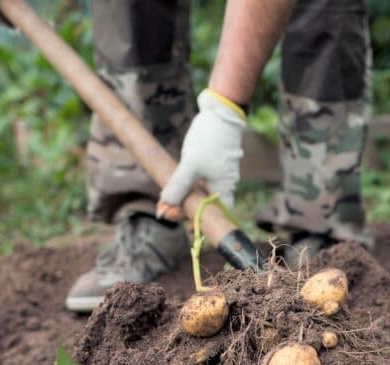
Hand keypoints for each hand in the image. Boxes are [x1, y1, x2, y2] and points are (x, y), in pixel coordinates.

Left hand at [157, 90, 245, 220]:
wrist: (218, 113)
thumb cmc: (210, 140)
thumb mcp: (191, 165)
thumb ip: (179, 186)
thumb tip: (166, 205)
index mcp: (224, 189)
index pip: (217, 216)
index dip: (202, 224)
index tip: (183, 226)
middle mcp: (221, 185)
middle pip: (204, 207)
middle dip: (184, 211)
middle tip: (165, 210)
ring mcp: (214, 175)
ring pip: (198, 195)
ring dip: (182, 199)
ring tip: (165, 202)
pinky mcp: (206, 166)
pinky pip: (195, 183)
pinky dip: (184, 187)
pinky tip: (171, 187)